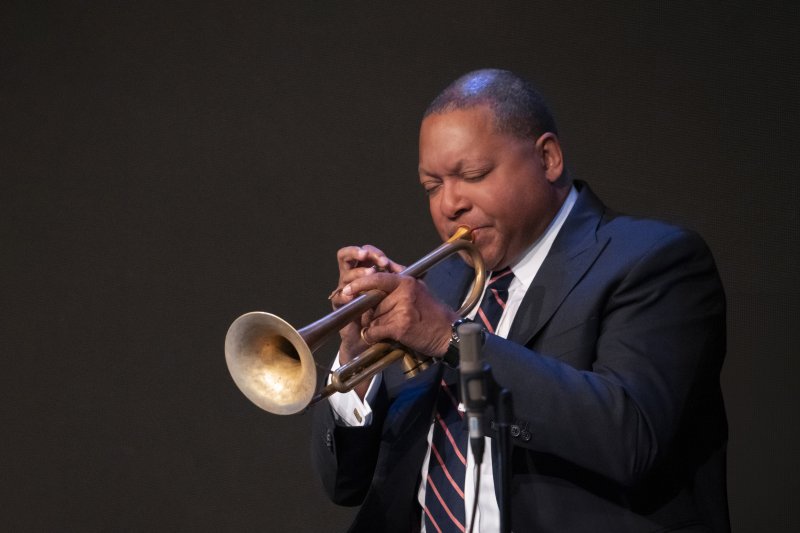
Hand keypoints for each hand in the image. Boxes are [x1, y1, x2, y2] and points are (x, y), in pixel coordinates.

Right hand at [330, 245, 404, 362]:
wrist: (371, 336)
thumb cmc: (382, 310)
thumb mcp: (392, 292)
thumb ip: (396, 279)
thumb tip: (405, 269)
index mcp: (364, 269)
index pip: (365, 253)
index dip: (374, 253)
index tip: (386, 262)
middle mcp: (351, 276)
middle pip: (346, 256)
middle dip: (357, 253)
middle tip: (369, 258)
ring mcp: (344, 289)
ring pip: (345, 274)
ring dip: (358, 273)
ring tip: (370, 274)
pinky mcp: (339, 305)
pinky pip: (339, 297)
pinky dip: (345, 295)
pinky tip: (352, 296)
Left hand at [342, 273, 458, 358]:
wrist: (449, 333)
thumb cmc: (432, 314)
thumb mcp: (417, 292)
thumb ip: (398, 288)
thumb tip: (372, 289)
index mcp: (406, 281)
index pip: (377, 278)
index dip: (359, 283)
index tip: (347, 289)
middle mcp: (403, 292)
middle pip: (372, 301)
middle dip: (369, 313)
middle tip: (378, 319)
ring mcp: (402, 308)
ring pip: (372, 317)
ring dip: (372, 326)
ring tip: (386, 329)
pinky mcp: (400, 325)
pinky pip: (375, 330)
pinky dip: (373, 336)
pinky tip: (380, 337)